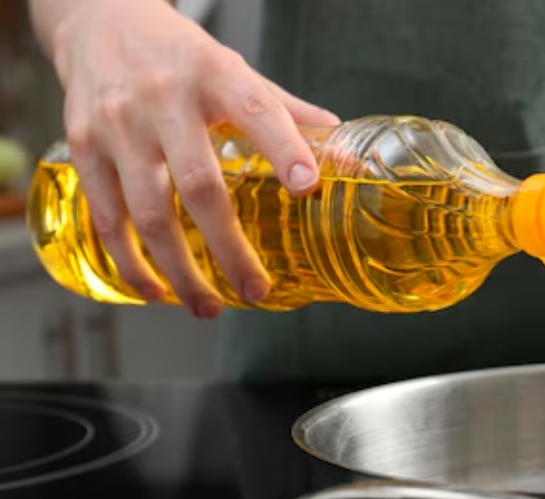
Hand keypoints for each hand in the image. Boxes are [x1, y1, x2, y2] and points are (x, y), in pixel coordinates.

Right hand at [49, 0, 339, 317]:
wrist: (98, 20)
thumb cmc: (180, 55)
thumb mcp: (236, 70)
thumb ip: (288, 114)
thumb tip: (345, 158)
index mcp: (215, 76)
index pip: (257, 110)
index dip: (284, 149)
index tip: (307, 186)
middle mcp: (164, 100)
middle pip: (200, 184)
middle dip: (228, 247)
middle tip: (255, 290)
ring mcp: (118, 125)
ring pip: (148, 213)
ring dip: (178, 270)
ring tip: (206, 306)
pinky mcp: (82, 146)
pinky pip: (106, 216)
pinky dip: (129, 261)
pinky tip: (154, 290)